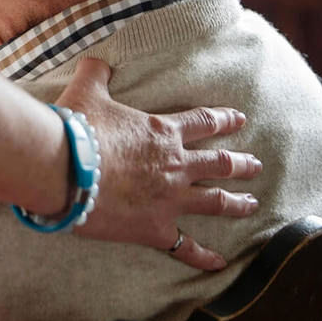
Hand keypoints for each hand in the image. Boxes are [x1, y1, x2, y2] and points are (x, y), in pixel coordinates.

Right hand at [58, 58, 261, 270]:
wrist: (64, 169)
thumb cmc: (78, 129)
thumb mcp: (86, 91)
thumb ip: (96, 73)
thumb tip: (95, 57)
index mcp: (162, 131)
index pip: (203, 122)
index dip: (223, 120)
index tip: (239, 119)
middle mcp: (175, 165)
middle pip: (219, 163)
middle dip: (240, 164)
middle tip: (256, 166)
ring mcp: (170, 199)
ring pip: (214, 201)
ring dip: (236, 203)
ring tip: (252, 204)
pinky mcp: (155, 228)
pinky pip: (185, 246)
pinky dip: (204, 256)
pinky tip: (220, 263)